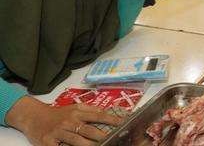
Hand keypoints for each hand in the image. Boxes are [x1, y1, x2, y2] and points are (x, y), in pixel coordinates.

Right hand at [6, 97, 122, 145]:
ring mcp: (58, 132)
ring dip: (88, 145)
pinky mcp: (47, 142)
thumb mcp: (74, 108)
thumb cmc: (57, 113)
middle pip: (88, 130)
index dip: (111, 119)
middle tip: (112, 139)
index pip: (98, 116)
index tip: (122, 123)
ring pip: (76, 140)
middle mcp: (69, 122)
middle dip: (101, 136)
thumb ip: (90, 109)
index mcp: (77, 113)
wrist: (34, 116)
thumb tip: (106, 111)